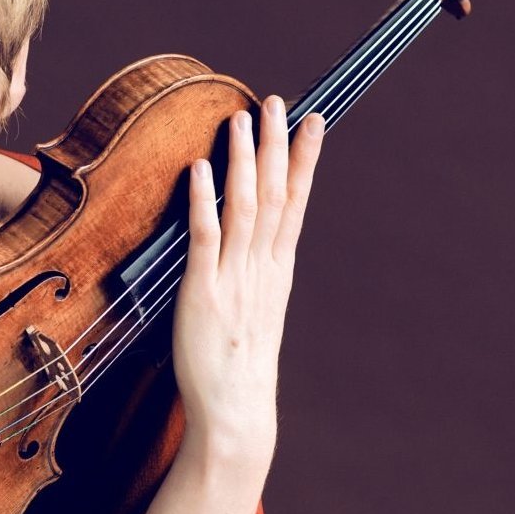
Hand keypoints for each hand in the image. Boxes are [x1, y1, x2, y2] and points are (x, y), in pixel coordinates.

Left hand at [172, 95, 323, 457]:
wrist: (236, 412)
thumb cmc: (237, 368)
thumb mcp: (253, 312)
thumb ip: (251, 274)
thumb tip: (242, 245)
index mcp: (276, 271)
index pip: (294, 203)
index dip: (304, 160)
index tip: (313, 121)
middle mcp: (262, 269)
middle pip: (275, 195)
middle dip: (276, 145)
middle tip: (276, 101)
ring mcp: (234, 279)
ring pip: (244, 208)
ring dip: (243, 161)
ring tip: (241, 119)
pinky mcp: (203, 294)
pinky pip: (204, 238)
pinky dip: (203, 201)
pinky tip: (201, 170)